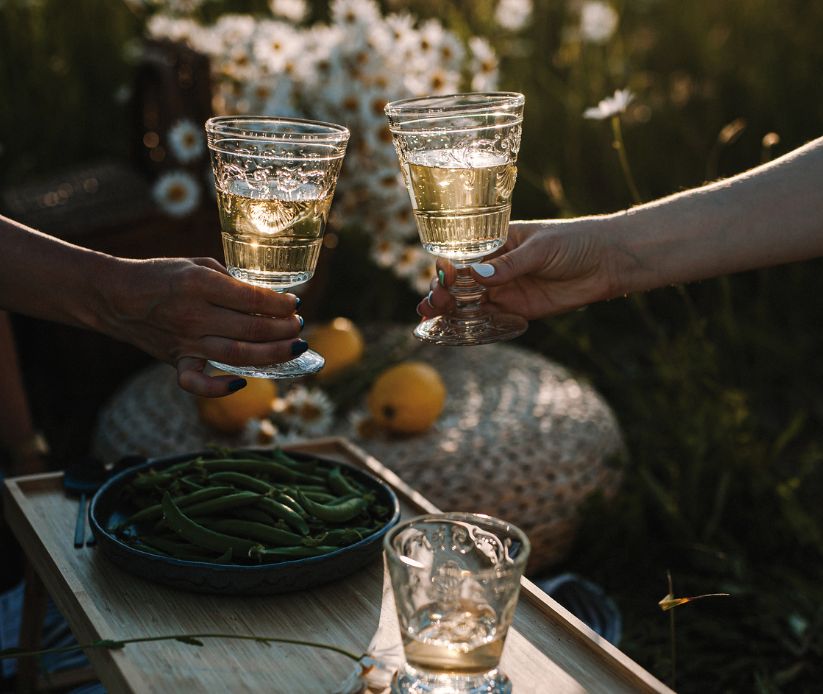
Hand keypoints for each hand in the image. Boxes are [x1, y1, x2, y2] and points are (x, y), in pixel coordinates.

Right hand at [102, 257, 303, 396]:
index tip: (294, 304)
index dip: (281, 303)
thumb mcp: (199, 264)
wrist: (116, 296)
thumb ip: (231, 281)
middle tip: (299, 327)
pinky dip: (219, 389)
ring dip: (272, 354)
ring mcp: (185, 342)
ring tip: (293, 348)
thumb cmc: (162, 275)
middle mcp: (194, 316)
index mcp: (200, 285)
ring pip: (237, 355)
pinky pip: (196, 384)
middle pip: (252, 328)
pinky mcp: (176, 362)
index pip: (252, 298)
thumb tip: (267, 297)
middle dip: (284, 329)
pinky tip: (242, 383)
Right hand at [417, 219, 617, 320]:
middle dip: (442, 291)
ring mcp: (507, 289)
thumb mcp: (540, 249)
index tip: (439, 277)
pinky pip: (490, 318)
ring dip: (449, 309)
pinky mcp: (519, 310)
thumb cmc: (574, 242)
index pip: (464, 255)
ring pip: (470, 301)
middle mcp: (497, 267)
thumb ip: (510, 265)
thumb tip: (478, 277)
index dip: (447, 267)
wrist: (607, 262)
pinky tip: (454, 328)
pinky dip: (471, 324)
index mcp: (497, 243)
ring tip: (429, 316)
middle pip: (460, 281)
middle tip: (431, 303)